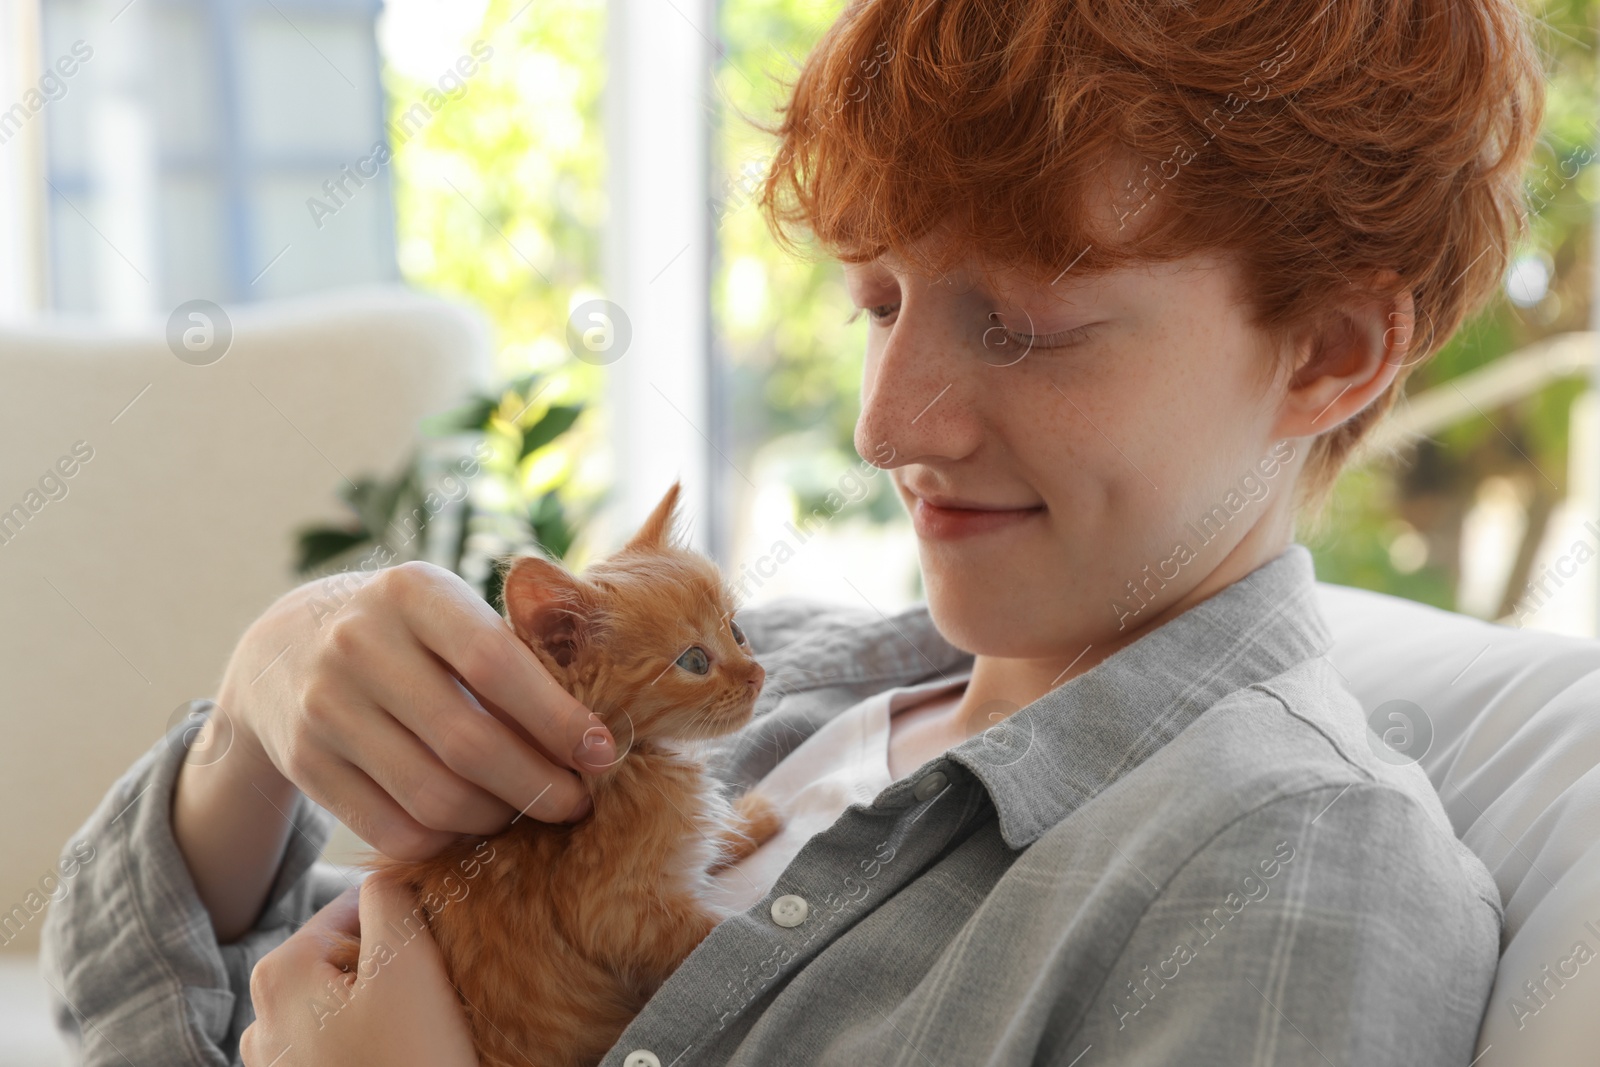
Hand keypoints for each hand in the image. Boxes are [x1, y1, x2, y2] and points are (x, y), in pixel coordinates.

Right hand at [175, 561, 615, 939]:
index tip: (602, 753)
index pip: (495, 663)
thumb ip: (517, 652)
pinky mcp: (304, 763)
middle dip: (538, 785)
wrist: (284, 648)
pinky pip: (392, 829)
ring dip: (497, 817)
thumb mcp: (452, 611)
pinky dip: (446, 841)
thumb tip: (597, 736)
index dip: (557, 718)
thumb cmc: (410, 633)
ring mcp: (325, 706)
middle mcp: (359, 643)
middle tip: (577, 802)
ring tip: (527, 810)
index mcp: (412, 591)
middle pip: (468, 743)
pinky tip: (472, 825)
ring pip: (433, 796)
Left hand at [241, 880, 477, 1066]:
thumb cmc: (412, 1065)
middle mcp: (262, 1014)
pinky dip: (375, 1043)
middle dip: (394, 965)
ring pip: (349, 1001)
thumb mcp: (408, 963)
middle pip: (349, 954)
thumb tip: (387, 874)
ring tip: (420, 1035)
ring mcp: (279, 1064)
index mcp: (279, 970)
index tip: (437, 955)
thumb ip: (390, 897)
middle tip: (432, 1000)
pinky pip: (345, 1044)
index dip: (409, 920)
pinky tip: (402, 1059)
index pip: (357, 905)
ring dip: (387, 1006)